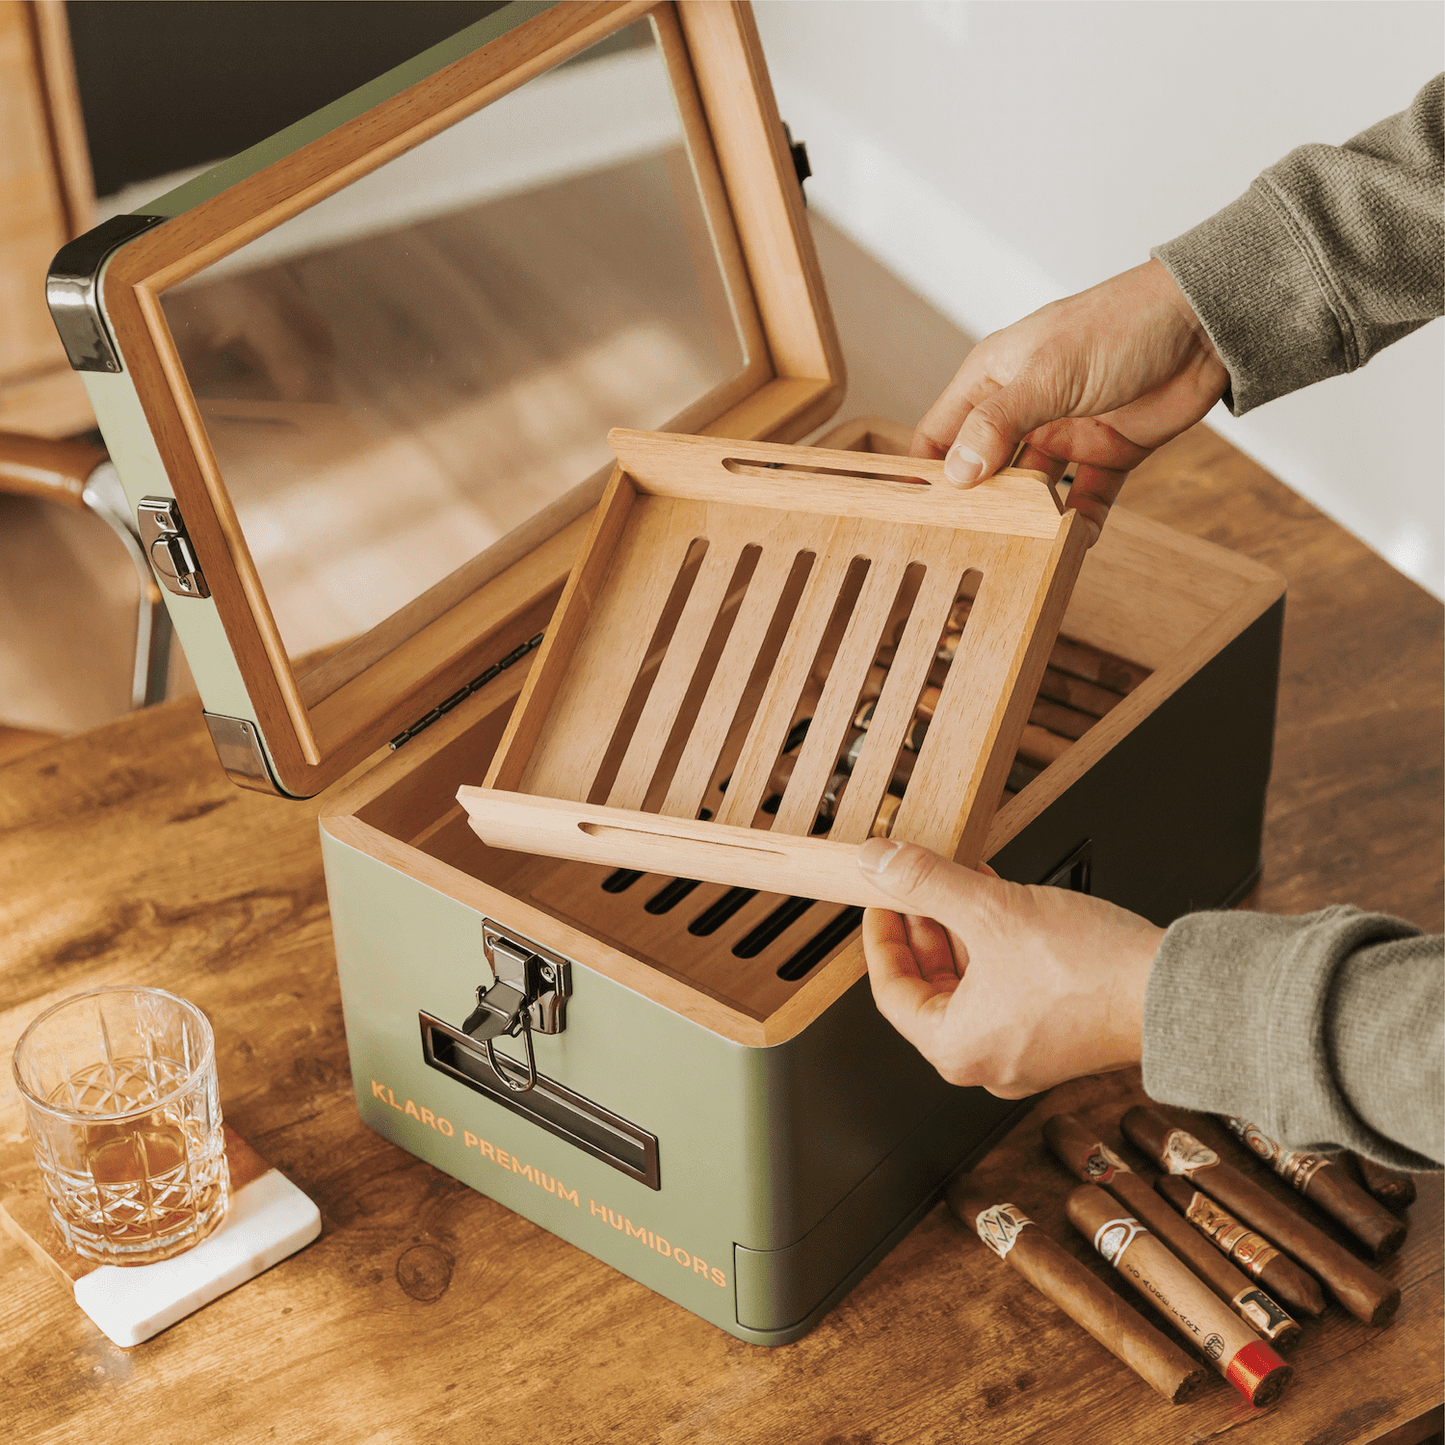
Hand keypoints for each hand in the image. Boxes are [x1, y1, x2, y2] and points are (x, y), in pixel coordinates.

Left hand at [857, 838, 1163, 1096]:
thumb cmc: (1094, 972)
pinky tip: (1003, 903)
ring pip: (971, 985)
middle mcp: (987, 1062)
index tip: (880, 901)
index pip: (891, 991)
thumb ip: (928, 882)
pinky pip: (1007, 989)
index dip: (881, 937)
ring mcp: (1025, 1053)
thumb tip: (879, 863)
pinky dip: (997, 947)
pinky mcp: (1059, 1036)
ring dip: (962, 930)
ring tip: (962, 882)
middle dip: (925, 928)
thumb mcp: (992, 909)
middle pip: (931, 988)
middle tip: (916, 886)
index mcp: (956, 1048)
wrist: (1178, 992)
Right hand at [912, 259, 1227, 542]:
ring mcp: (1065, 431)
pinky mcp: (1108, 451)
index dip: (926, 470)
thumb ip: (999, 422)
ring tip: (1020, 548)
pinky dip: (1080, 522)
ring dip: (1028, 518)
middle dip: (977, 503)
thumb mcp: (1048, 374)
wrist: (1206, 322)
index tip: (916, 513)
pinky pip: (1086, 497)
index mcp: (994, 377)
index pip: (942, 431)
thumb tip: (956, 473)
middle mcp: (1024, 407)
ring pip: (1033, 489)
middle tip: (968, 541)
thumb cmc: (1120, 325)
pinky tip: (1075, 541)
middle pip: (984, 467)